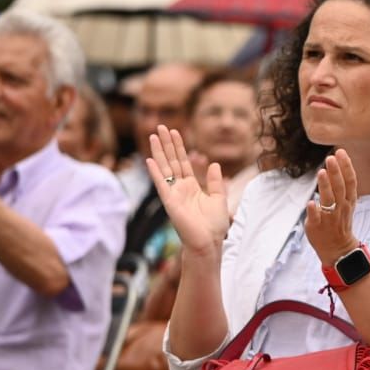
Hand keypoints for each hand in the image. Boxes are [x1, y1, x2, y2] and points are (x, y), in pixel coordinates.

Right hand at [147, 126, 229, 254]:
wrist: (209, 242)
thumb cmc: (214, 226)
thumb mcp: (220, 199)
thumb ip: (216, 182)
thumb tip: (215, 164)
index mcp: (191, 186)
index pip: (183, 162)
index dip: (179, 147)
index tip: (175, 131)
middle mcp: (180, 188)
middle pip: (171, 161)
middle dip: (166, 144)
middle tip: (160, 126)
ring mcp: (173, 194)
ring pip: (165, 168)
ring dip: (159, 152)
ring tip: (153, 136)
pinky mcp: (170, 202)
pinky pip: (161, 184)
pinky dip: (155, 173)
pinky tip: (149, 160)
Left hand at [305, 150, 358, 266]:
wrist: (338, 248)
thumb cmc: (339, 221)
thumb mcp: (346, 203)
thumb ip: (341, 185)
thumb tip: (336, 162)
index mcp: (348, 201)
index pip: (350, 181)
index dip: (346, 166)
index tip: (341, 152)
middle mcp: (341, 208)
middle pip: (340, 187)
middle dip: (336, 172)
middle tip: (330, 157)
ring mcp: (329, 218)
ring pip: (329, 200)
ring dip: (325, 186)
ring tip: (321, 172)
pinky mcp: (317, 227)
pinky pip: (316, 218)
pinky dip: (314, 211)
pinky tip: (310, 202)